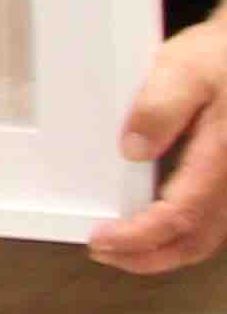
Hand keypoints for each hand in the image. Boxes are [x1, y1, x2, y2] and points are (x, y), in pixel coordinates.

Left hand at [87, 16, 226, 274]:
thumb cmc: (219, 57)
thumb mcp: (183, 68)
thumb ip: (159, 108)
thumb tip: (133, 150)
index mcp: (223, 156)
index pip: (181, 215)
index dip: (139, 236)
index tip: (100, 240)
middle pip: (196, 241)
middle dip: (146, 256)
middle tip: (102, 251)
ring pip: (207, 238)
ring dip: (162, 251)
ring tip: (119, 246)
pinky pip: (212, 223)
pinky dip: (179, 235)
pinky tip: (150, 227)